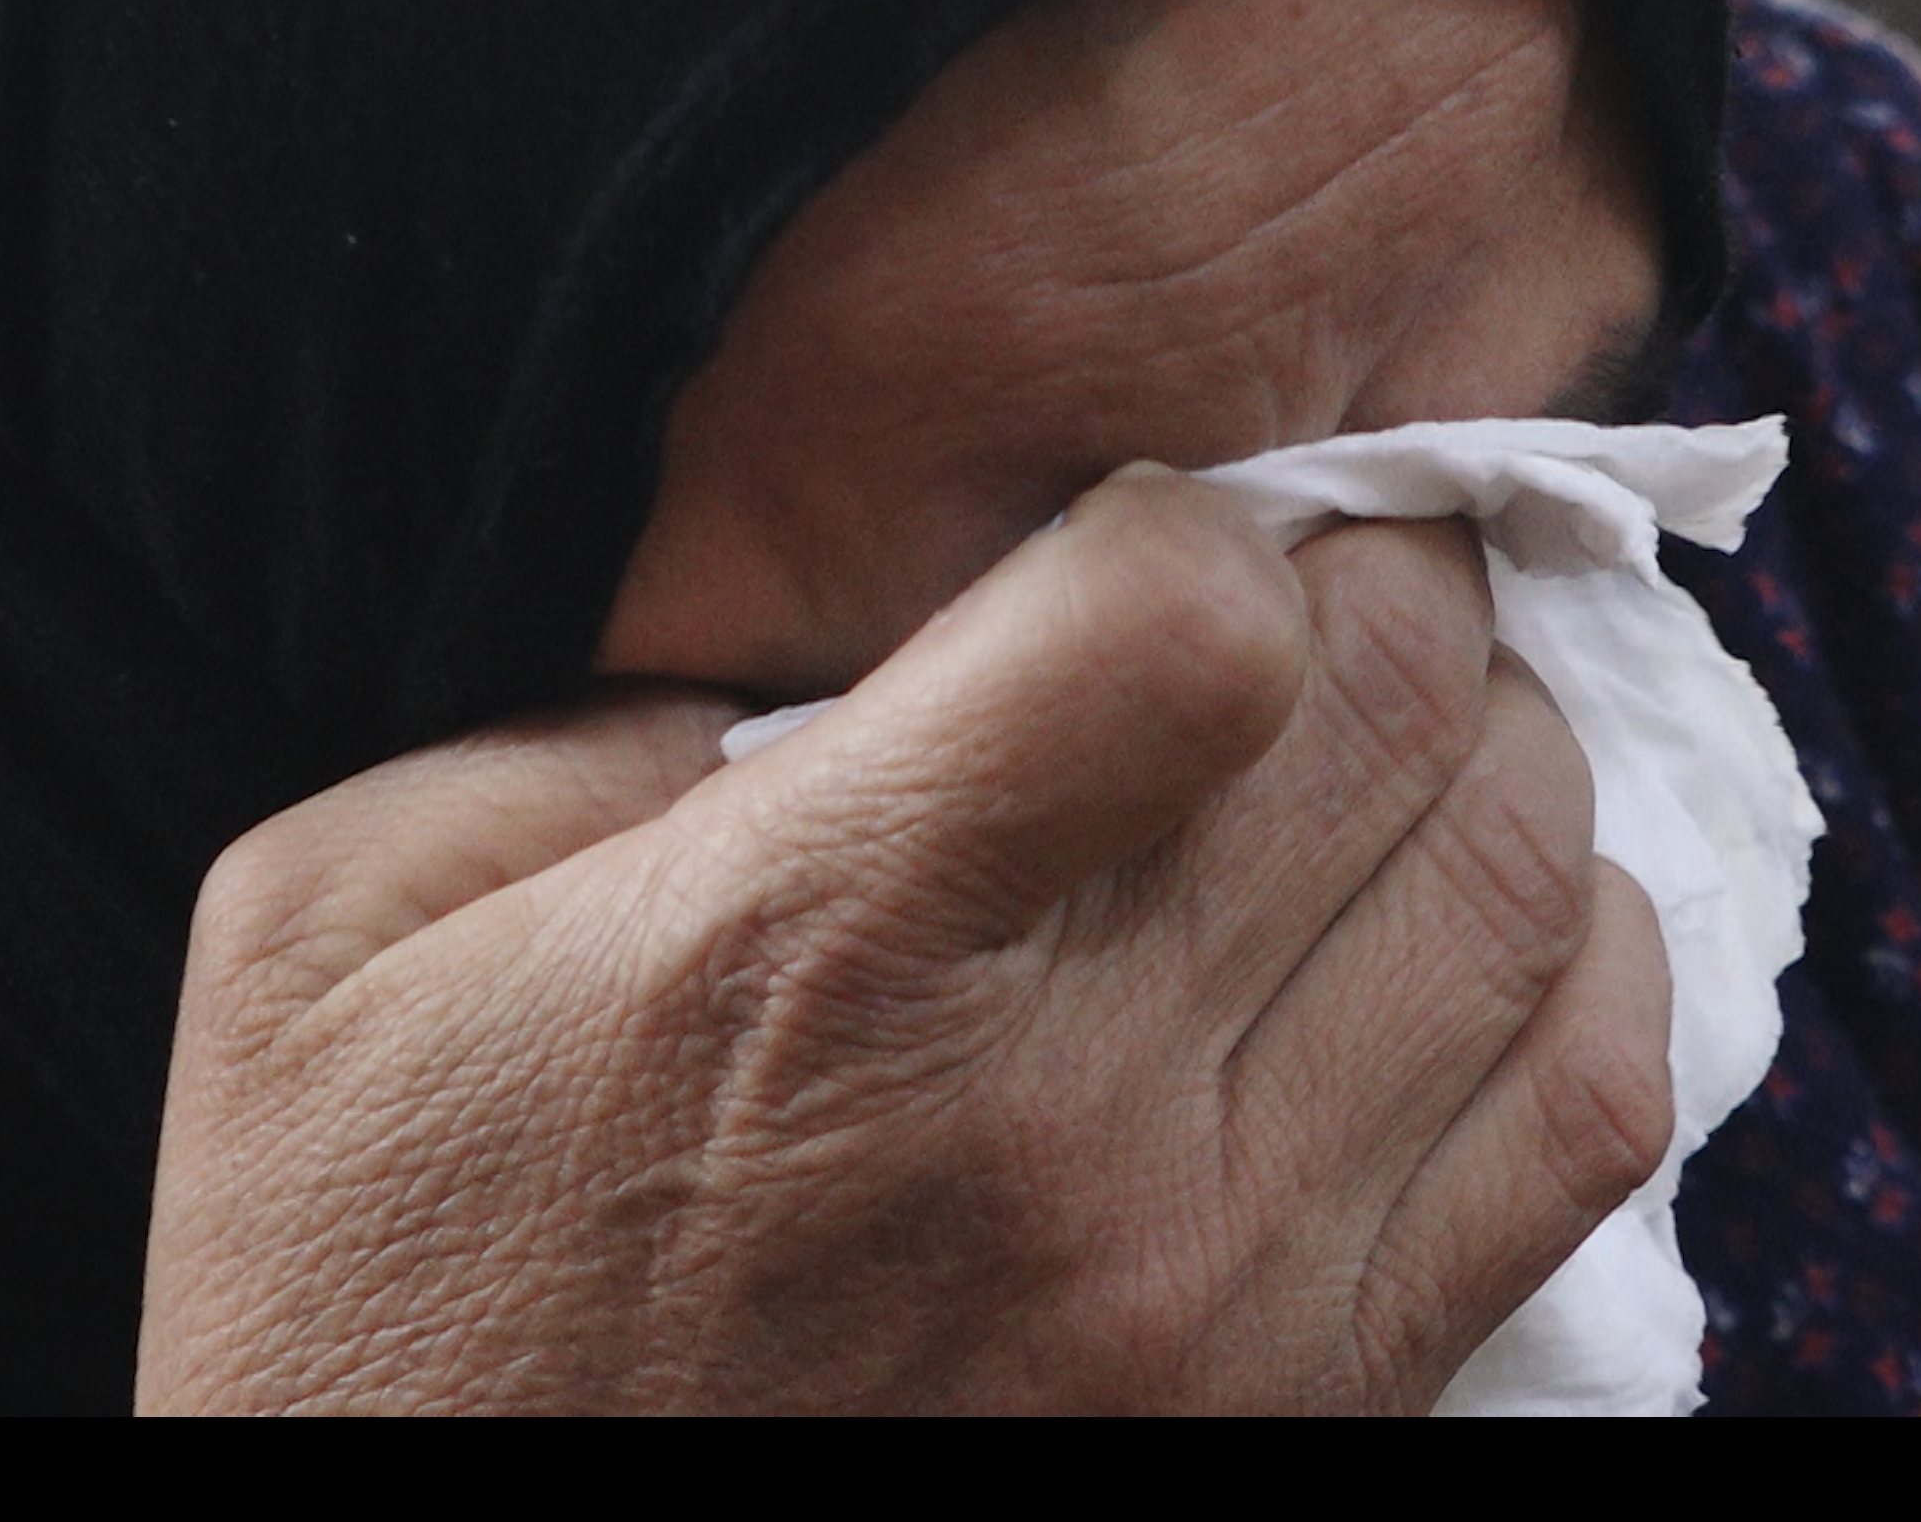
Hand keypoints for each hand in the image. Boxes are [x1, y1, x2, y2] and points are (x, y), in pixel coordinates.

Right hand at [136, 465, 1670, 1412]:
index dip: (1201, 519)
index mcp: (827, 943)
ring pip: (1526, 892)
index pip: (1188, 622)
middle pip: (1395, 713)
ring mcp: (1222, 1279)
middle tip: (1325, 571)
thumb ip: (565, 728)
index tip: (1150, 542)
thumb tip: (821, 650)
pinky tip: (1495, 913)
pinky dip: (1593, 969)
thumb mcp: (326, 946)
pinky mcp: (1314, 1401)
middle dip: (1384, 582)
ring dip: (1503, 748)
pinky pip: (1588, 1125)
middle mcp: (1068, 1111)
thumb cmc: (377, 1307)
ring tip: (1413, 718)